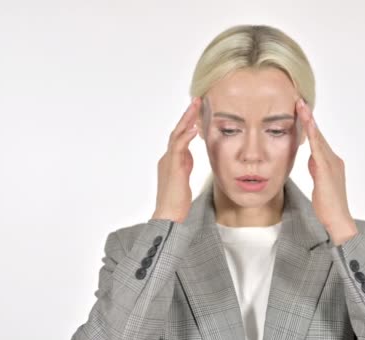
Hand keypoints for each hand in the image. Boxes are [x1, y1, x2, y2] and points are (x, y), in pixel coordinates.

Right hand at [152, 97, 200, 222]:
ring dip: (186, 119)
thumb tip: (189, 153)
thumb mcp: (183, 177)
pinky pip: (178, 148)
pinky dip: (185, 137)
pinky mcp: (173, 168)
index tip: (197, 110)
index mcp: (170, 159)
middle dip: (187, 115)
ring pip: (176, 135)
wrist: (169, 215)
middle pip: (176, 131)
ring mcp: (168, 161)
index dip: (187, 122)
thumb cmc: (177, 201)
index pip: (179, 136)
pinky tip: (193, 128)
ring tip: (195, 106)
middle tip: (197, 100)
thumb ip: (185, 163)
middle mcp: (167, 157)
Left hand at [295, 98, 357, 245]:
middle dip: (308, 117)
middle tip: (299, 100)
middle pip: (318, 134)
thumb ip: (316, 169)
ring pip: (318, 138)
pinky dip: (313, 134)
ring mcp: (331, 163)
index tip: (300, 110)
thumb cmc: (328, 206)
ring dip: (309, 121)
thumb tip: (311, 159)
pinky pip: (318, 148)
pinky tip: (307, 124)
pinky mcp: (326, 170)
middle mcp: (333, 159)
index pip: (318, 139)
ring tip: (300, 105)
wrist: (338, 220)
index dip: (310, 124)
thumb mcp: (319, 183)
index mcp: (330, 162)